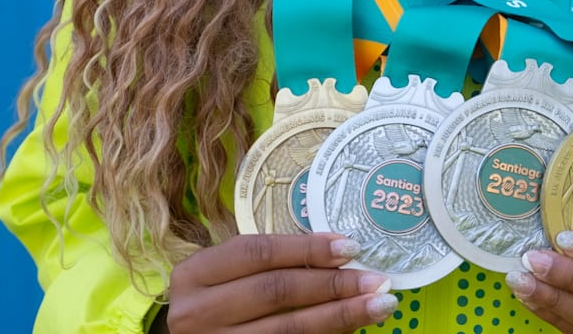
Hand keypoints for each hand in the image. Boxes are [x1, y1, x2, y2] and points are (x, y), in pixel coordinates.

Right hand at [158, 233, 397, 333]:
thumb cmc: (215, 306)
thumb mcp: (226, 279)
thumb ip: (268, 265)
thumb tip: (339, 253)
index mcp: (194, 275)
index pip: (257, 253)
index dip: (306, 248)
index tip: (349, 246)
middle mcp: (196, 313)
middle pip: (275, 290)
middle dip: (331, 283)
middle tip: (375, 279)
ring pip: (287, 328)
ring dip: (340, 315)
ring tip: (378, 305)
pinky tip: (351, 328)